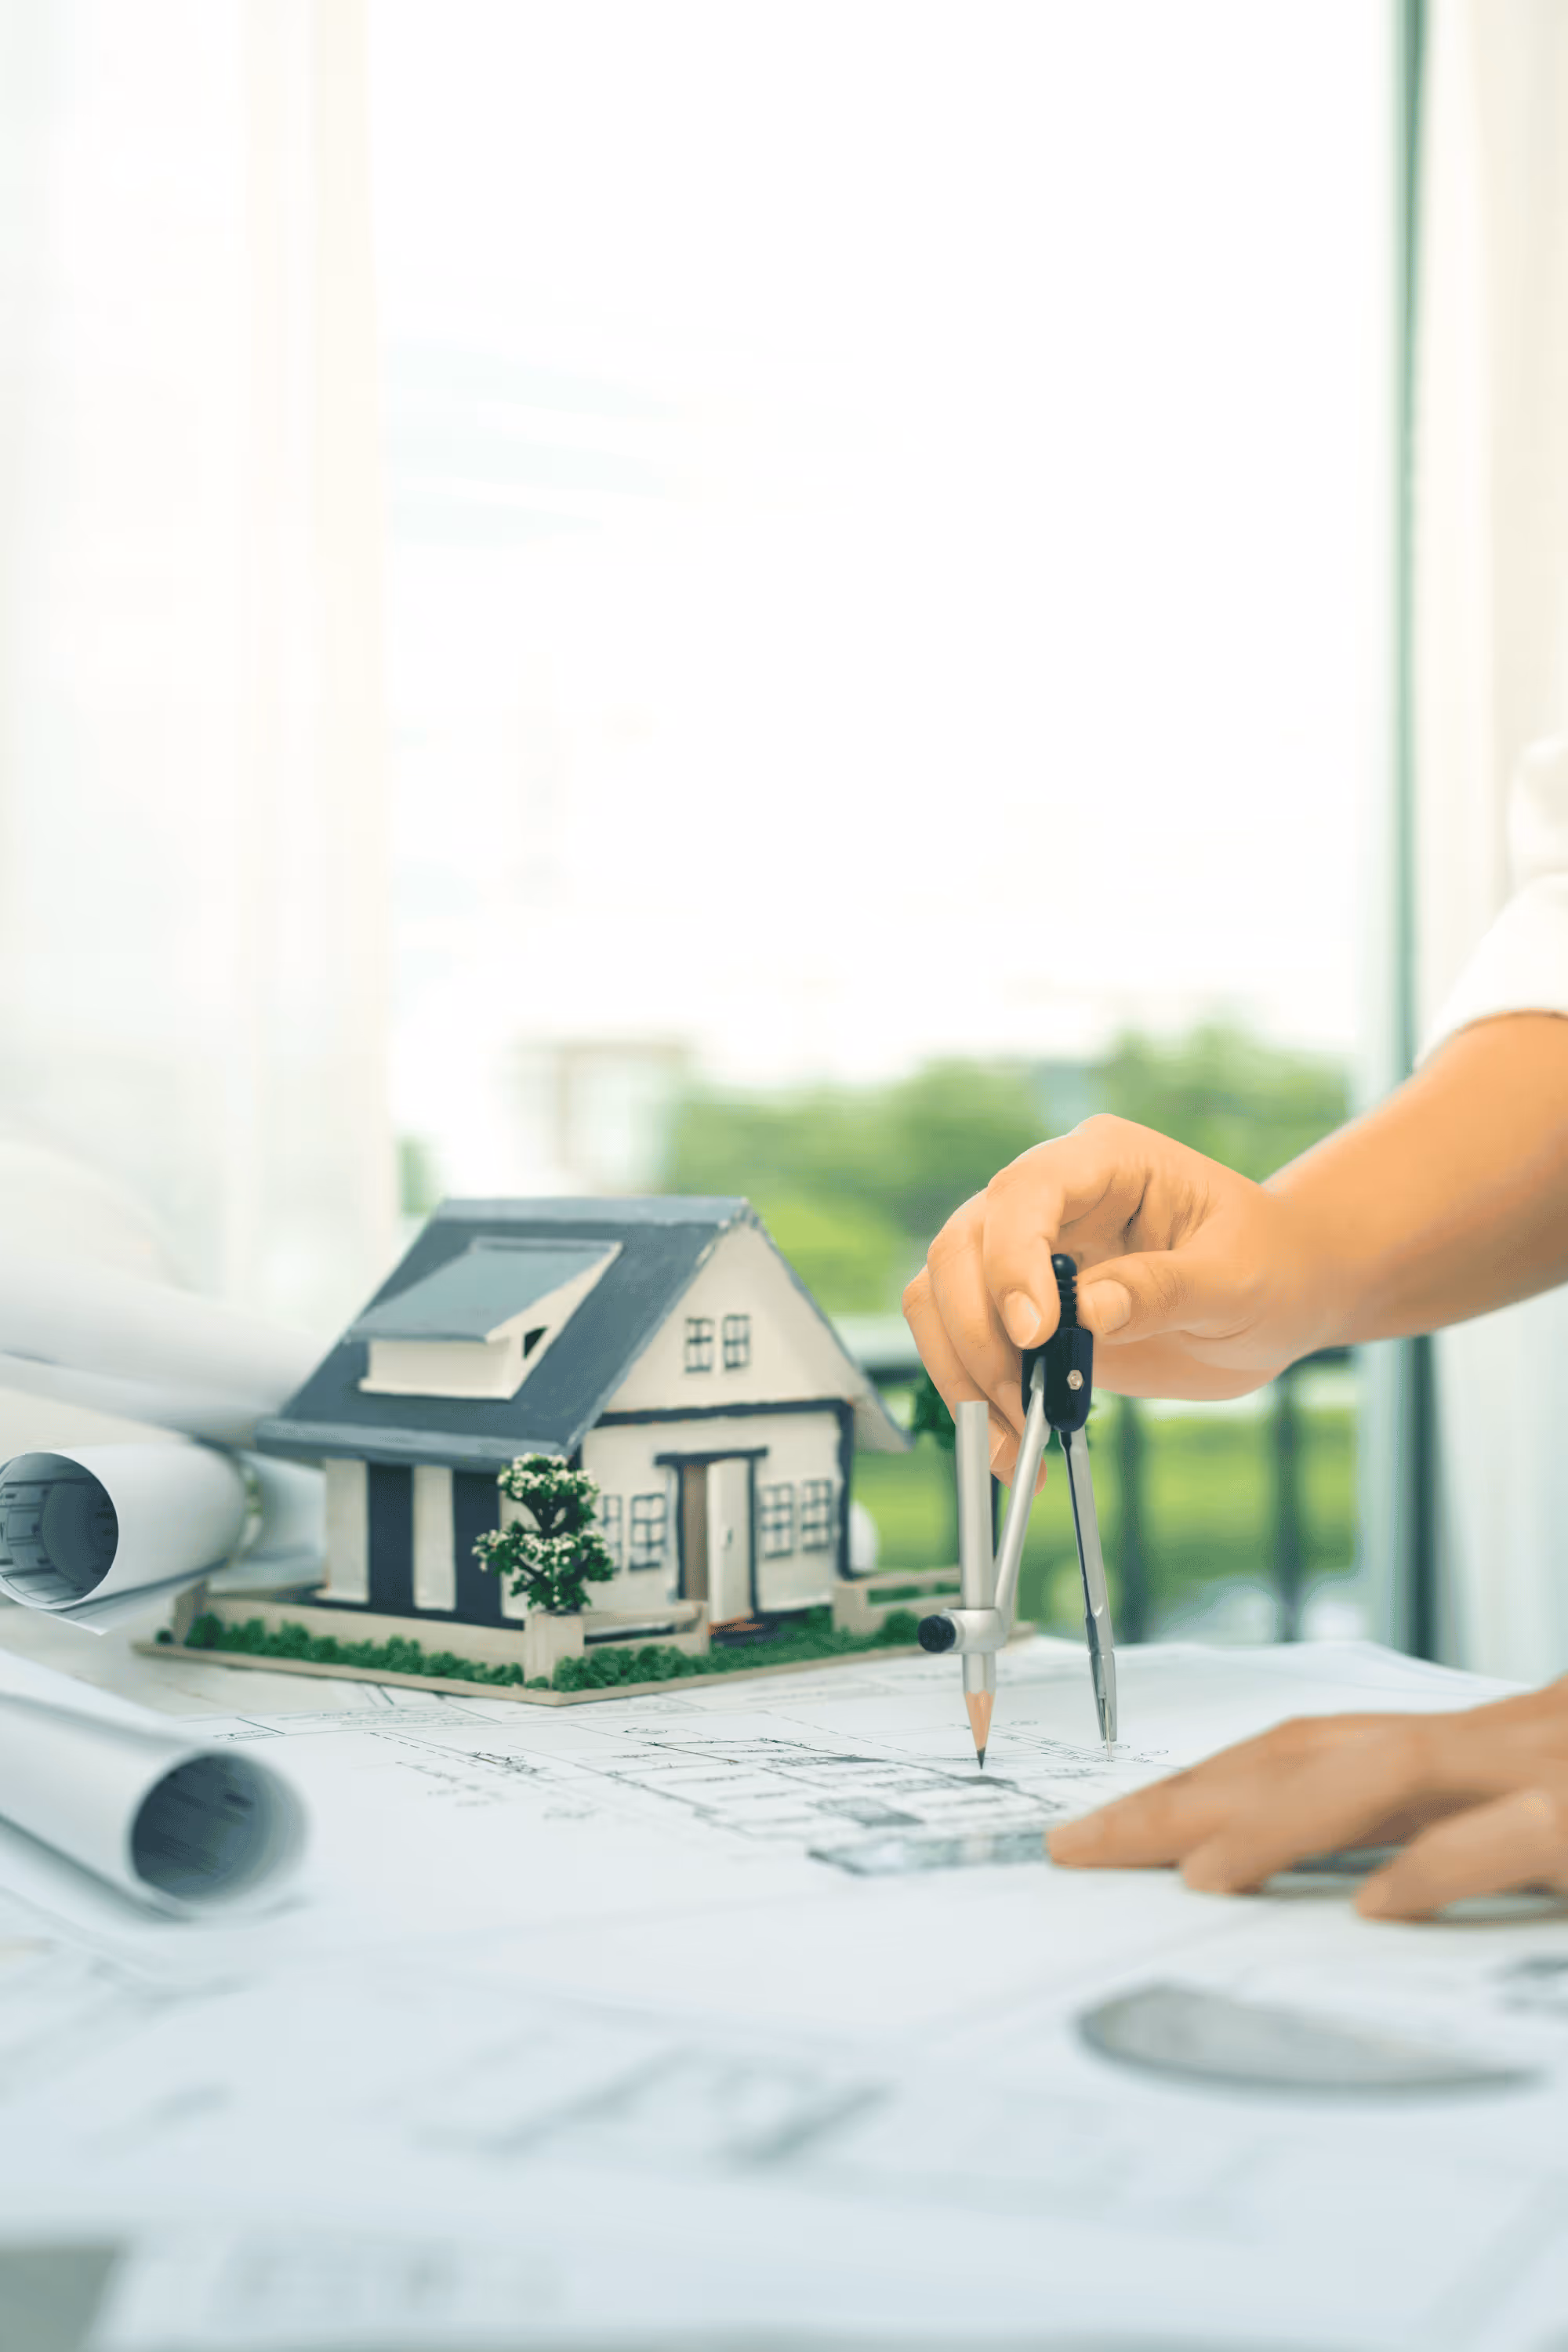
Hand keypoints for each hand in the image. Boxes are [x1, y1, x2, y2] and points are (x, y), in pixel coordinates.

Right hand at [901, 1115, 1328, 1477]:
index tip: (1035, 1333)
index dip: (1012, 1259)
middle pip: (961, 1247)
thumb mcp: (1238, 1278)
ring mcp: (1025, 1252)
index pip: (1025, 1191)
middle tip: (1024, 1403)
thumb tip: (1088, 1311)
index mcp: (1104, 1162)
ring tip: (1016, 1439)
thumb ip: (1165, 1289)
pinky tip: (1011, 1444)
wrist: (1276, 1298)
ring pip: (940, 1296)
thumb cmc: (1270, 1265)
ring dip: (963, 1373)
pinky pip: (960, 1342)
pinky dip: (971, 1396)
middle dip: (978, 1332)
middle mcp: (1050, 1198)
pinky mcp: (1019, 1309)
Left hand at [1047, 1680, 1567, 1919]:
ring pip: (1384, 1777)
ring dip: (1280, 1821)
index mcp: (1455, 1750)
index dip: (1192, 1786)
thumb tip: (1353, 1885)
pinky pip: (1508, 1837)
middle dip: (1184, 1801)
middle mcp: (1479, 1747)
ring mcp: (1535, 1775)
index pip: (1298, 1754)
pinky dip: (1439, 1866)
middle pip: (1305, 1760)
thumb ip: (1441, 1835)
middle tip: (1081, 1851)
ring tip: (1193, 1874)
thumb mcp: (1525, 1811)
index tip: (1097, 1830)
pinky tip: (1378, 1908)